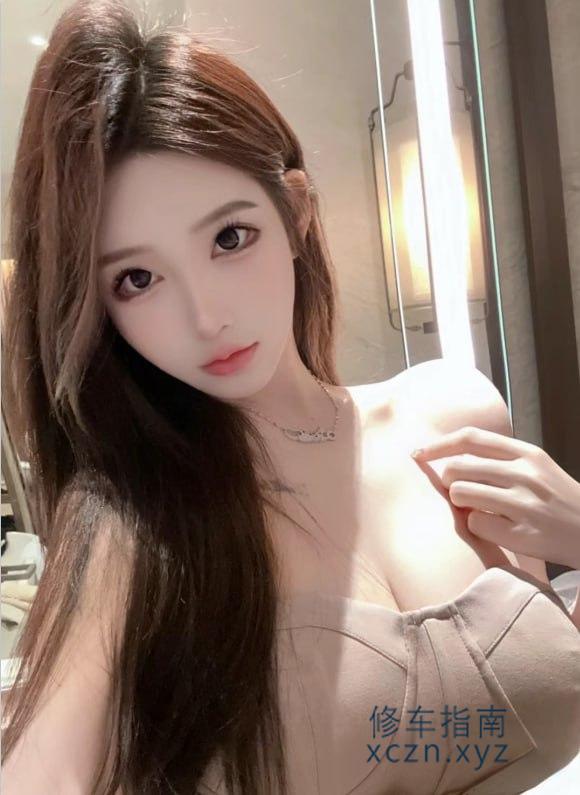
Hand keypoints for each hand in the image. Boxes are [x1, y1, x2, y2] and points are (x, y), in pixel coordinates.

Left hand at [410, 426, 579, 569]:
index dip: (438, 445)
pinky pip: (474, 523)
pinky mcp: (521, 532)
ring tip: (478, 508)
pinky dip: (477, 526)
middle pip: (457, 468)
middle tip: (460, 492)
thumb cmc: (553, 498)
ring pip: (460, 494)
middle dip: (448, 481)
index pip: (470, 438)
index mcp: (526, 453)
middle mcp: (524, 474)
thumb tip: (448, 455)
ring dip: (459, 503)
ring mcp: (523, 503)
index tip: (418, 453)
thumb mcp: (534, 466)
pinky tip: (495, 528)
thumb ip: (498, 457)